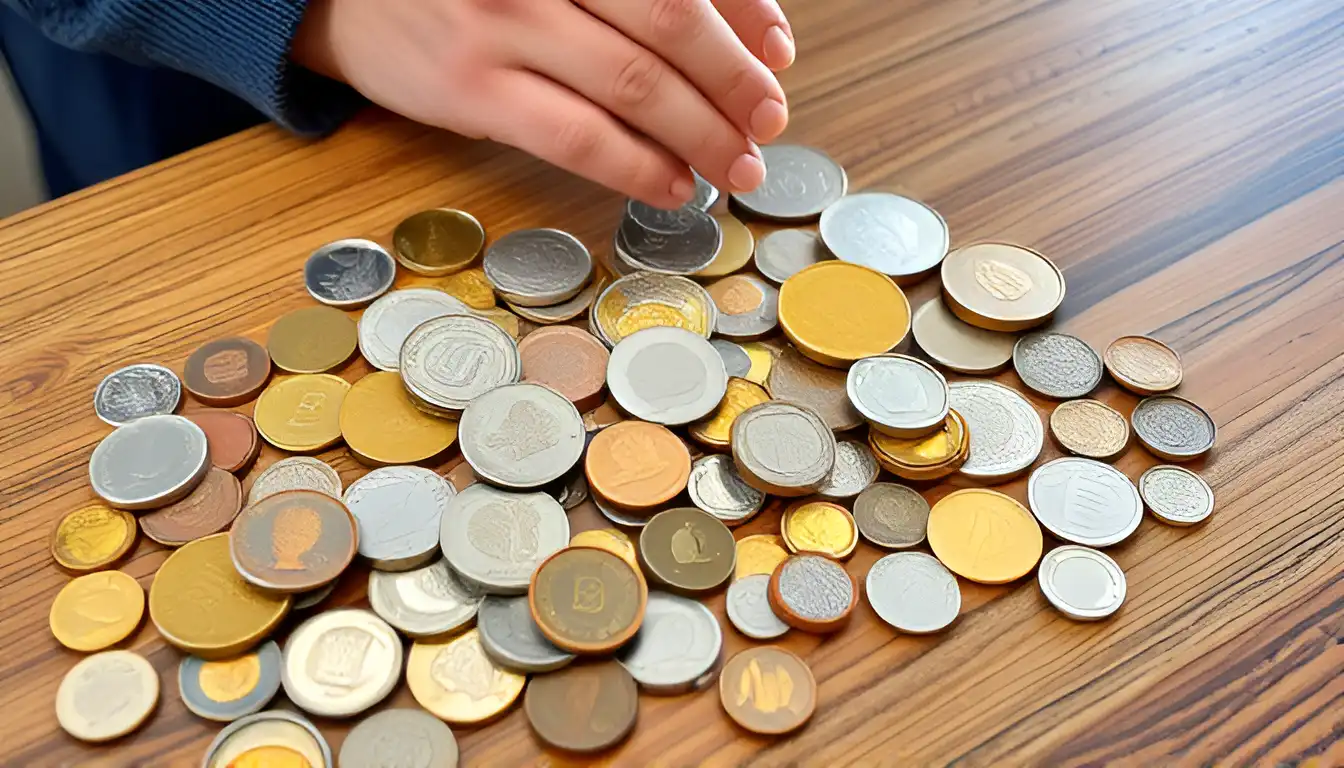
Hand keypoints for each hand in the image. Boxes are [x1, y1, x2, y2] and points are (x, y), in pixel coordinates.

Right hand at [292, 0, 792, 207]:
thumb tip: (754, 35)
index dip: (748, 17)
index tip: (779, 59)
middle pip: (672, 26)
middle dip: (736, 83)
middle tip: (769, 122)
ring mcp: (502, 24)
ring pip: (634, 87)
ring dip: (702, 134)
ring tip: (736, 165)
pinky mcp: (473, 91)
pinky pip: (579, 139)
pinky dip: (639, 168)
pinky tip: (674, 184)